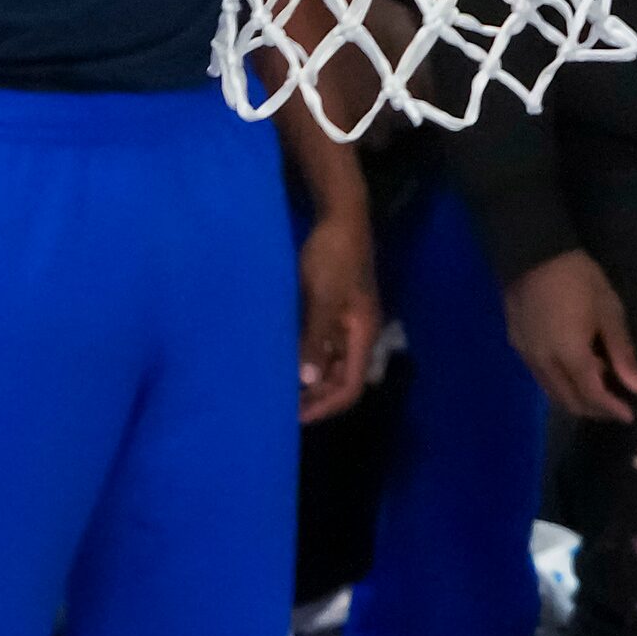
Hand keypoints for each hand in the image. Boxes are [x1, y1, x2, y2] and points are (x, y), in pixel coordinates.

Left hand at [296, 200, 378, 423]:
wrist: (341, 218)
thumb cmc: (334, 256)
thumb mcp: (323, 297)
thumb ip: (316, 338)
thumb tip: (308, 382)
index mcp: (363, 334)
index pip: (351, 387)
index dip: (324, 406)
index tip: (293, 417)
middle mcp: (358, 334)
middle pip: (341, 380)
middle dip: (313, 398)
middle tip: (275, 406)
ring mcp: (346, 323)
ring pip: (329, 365)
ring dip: (307, 380)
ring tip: (274, 387)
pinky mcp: (333, 312)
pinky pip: (320, 346)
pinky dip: (303, 359)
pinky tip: (279, 359)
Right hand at [503, 248, 636, 422]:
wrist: (533, 254)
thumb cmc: (579, 279)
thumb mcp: (609, 310)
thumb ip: (622, 352)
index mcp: (569, 355)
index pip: (591, 395)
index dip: (610, 409)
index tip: (629, 416)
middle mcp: (543, 364)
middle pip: (568, 401)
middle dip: (594, 410)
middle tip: (617, 407)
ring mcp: (526, 357)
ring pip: (552, 393)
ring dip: (577, 398)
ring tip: (602, 390)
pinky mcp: (518, 347)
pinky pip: (542, 378)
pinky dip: (562, 383)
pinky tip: (578, 370)